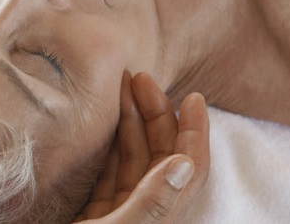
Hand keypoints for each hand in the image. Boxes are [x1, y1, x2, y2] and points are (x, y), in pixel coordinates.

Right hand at [74, 72, 210, 222]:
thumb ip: (150, 202)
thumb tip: (183, 163)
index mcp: (158, 217)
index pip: (190, 169)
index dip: (195, 131)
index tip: (193, 96)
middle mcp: (143, 213)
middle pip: (160, 157)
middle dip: (155, 115)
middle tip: (139, 78)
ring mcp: (119, 214)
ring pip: (132, 161)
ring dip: (129, 125)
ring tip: (119, 90)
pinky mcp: (95, 217)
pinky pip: (108, 173)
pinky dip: (107, 145)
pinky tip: (99, 124)